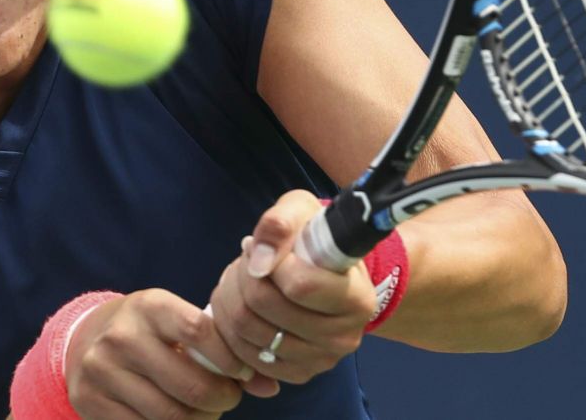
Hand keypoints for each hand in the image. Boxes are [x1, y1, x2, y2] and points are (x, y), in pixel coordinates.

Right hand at [64, 289, 263, 418]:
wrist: (87, 338)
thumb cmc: (150, 329)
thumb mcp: (179, 322)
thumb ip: (222, 348)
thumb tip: (269, 386)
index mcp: (150, 306)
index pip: (199, 332)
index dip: (230, 360)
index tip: (243, 372)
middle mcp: (122, 336)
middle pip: (189, 386)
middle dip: (221, 399)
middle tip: (228, 397)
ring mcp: (102, 370)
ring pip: (170, 415)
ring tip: (207, 409)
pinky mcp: (90, 401)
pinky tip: (179, 418)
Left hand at [208, 191, 377, 384]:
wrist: (326, 271)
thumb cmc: (315, 237)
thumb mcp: (301, 210)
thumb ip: (280, 224)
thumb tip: (257, 260)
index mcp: (357, 298)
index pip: (299, 286)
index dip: (271, 262)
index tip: (264, 247)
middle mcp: (344, 337)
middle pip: (264, 309)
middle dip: (242, 276)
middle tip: (246, 260)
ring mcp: (320, 361)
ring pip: (246, 333)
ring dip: (230, 298)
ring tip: (241, 279)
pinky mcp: (297, 375)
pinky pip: (243, 357)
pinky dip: (229, 328)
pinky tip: (239, 305)